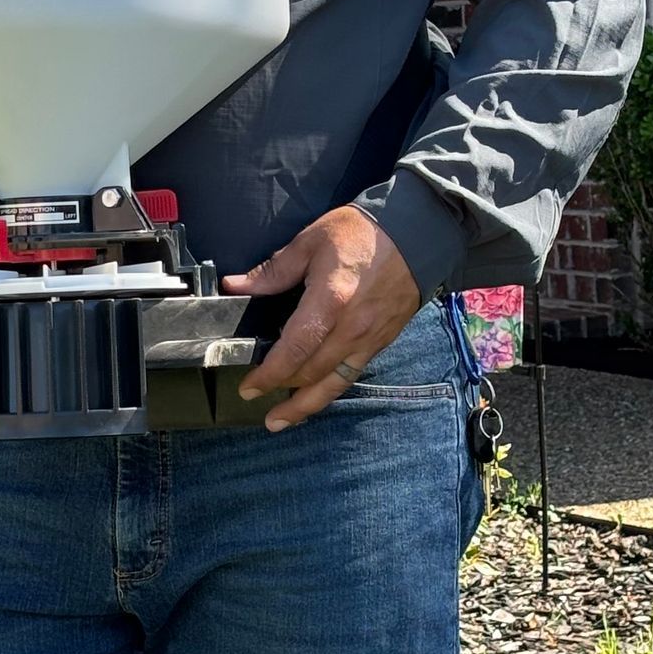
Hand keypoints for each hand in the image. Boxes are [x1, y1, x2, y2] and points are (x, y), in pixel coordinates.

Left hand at [220, 206, 420, 431]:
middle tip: (254, 396)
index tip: (248, 385)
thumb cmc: (361, 233)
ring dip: (305, 406)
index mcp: (330, 301)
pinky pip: (351, 374)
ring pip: (333, 384)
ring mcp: (369, 338)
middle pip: (311, 373)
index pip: (294, 350)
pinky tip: (315, 396)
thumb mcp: (311, 241)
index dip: (269, 373)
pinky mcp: (382, 341)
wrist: (417, 234)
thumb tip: (236, 286)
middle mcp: (351, 328)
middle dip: (280, 390)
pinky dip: (330, 390)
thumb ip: (273, 271)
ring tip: (280, 420)